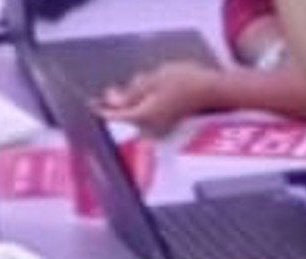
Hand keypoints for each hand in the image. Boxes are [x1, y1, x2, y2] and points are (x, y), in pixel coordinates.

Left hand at [97, 58, 228, 131]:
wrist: (214, 92)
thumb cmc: (186, 82)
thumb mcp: (153, 80)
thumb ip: (130, 92)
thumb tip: (112, 100)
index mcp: (143, 116)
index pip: (115, 116)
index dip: (101, 109)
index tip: (90, 104)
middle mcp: (150, 128)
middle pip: (126, 115)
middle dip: (122, 102)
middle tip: (121, 88)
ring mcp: (160, 130)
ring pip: (138, 114)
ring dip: (137, 102)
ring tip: (150, 85)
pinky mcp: (168, 127)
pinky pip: (149, 115)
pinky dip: (148, 105)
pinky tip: (158, 92)